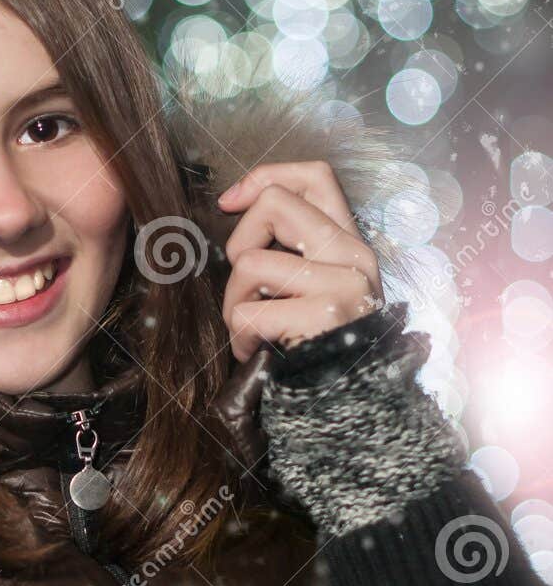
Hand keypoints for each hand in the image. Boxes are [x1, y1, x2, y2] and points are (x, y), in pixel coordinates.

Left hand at [217, 160, 383, 362]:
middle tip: (247, 288)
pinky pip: (246, 312)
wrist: (344, 409)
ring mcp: (343, 285)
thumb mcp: (312, 289)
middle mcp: (355, 257)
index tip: (231, 203)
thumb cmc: (311, 349)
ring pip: (250, 262)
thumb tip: (236, 203)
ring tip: (255, 332)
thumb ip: (291, 249)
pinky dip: (239, 339)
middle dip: (239, 243)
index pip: (315, 177)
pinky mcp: (324, 317)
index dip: (265, 178)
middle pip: (274, 202)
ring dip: (234, 304)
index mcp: (351, 245)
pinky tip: (259, 353)